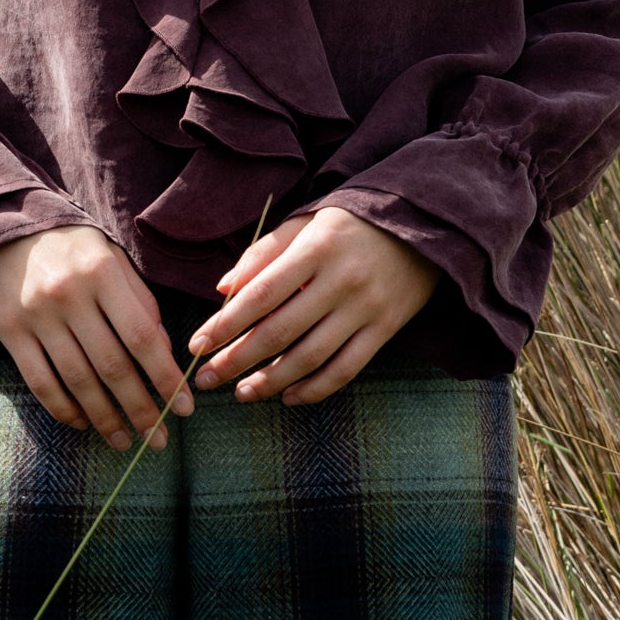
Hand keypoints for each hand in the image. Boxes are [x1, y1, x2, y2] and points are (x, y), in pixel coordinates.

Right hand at [0, 227, 193, 450]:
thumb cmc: (68, 245)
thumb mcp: (109, 256)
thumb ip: (139, 299)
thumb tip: (164, 349)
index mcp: (102, 273)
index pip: (143, 337)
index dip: (166, 378)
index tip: (185, 408)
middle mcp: (70, 296)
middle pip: (112, 366)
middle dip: (141, 409)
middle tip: (159, 439)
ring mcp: (37, 316)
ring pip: (78, 381)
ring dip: (105, 419)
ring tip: (125, 441)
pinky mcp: (9, 332)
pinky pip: (40, 382)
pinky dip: (64, 409)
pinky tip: (83, 422)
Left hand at [187, 206, 436, 405]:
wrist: (421, 226)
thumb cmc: (349, 225)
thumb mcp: (306, 223)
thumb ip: (263, 253)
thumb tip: (222, 290)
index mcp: (317, 248)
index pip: (261, 293)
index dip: (226, 323)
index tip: (197, 345)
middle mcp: (342, 280)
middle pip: (281, 331)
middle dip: (237, 359)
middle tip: (206, 379)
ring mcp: (366, 308)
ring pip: (311, 357)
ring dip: (271, 381)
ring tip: (242, 393)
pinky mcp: (385, 329)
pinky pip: (346, 370)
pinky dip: (315, 389)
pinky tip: (288, 396)